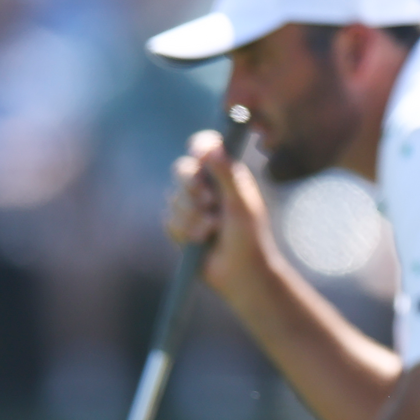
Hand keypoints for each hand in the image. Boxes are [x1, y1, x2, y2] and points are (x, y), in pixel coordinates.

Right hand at [166, 129, 272, 293]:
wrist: (240, 273)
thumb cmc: (249, 236)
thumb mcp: (240, 202)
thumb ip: (226, 173)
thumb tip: (211, 147)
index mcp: (226, 174)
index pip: (206, 148)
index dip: (199, 147)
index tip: (199, 155)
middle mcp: (207, 186)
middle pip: (182, 170)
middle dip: (191, 187)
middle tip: (208, 201)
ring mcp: (192, 206)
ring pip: (174, 198)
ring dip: (193, 217)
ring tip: (213, 230)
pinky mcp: (181, 226)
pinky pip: (169, 220)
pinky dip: (186, 231)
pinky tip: (201, 241)